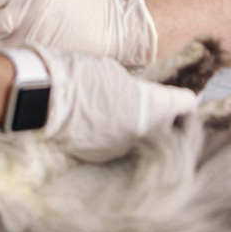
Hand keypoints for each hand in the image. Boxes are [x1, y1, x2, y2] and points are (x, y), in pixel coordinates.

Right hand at [36, 45, 196, 160]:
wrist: (44, 98)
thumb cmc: (81, 75)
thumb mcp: (115, 72)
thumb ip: (136, 89)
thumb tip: (139, 97)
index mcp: (151, 107)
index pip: (187, 106)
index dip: (186, 99)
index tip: (184, 96)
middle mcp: (143, 134)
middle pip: (167, 126)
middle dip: (165, 118)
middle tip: (154, 104)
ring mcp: (121, 150)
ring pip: (141, 139)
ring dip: (138, 128)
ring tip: (121, 110)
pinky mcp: (101, 159)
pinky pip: (118, 146)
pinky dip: (115, 137)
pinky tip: (102, 122)